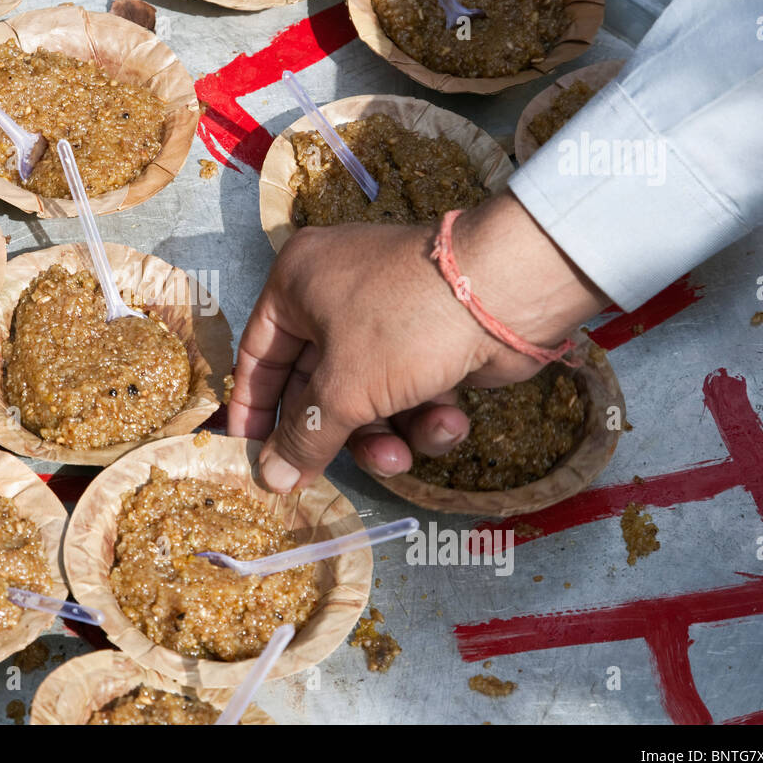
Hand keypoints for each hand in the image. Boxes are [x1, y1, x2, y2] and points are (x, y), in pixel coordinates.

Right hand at [228, 193, 606, 491]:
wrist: (511, 291)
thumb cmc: (405, 324)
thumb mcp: (344, 389)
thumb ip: (303, 437)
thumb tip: (268, 479)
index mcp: (298, 283)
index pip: (258, 354)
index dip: (253, 408)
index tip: (251, 455)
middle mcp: (336, 294)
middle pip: (316, 384)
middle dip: (334, 434)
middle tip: (322, 479)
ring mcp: (387, 315)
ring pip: (366, 395)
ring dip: (385, 435)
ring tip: (403, 458)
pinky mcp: (430, 337)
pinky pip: (409, 387)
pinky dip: (426, 413)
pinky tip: (450, 421)